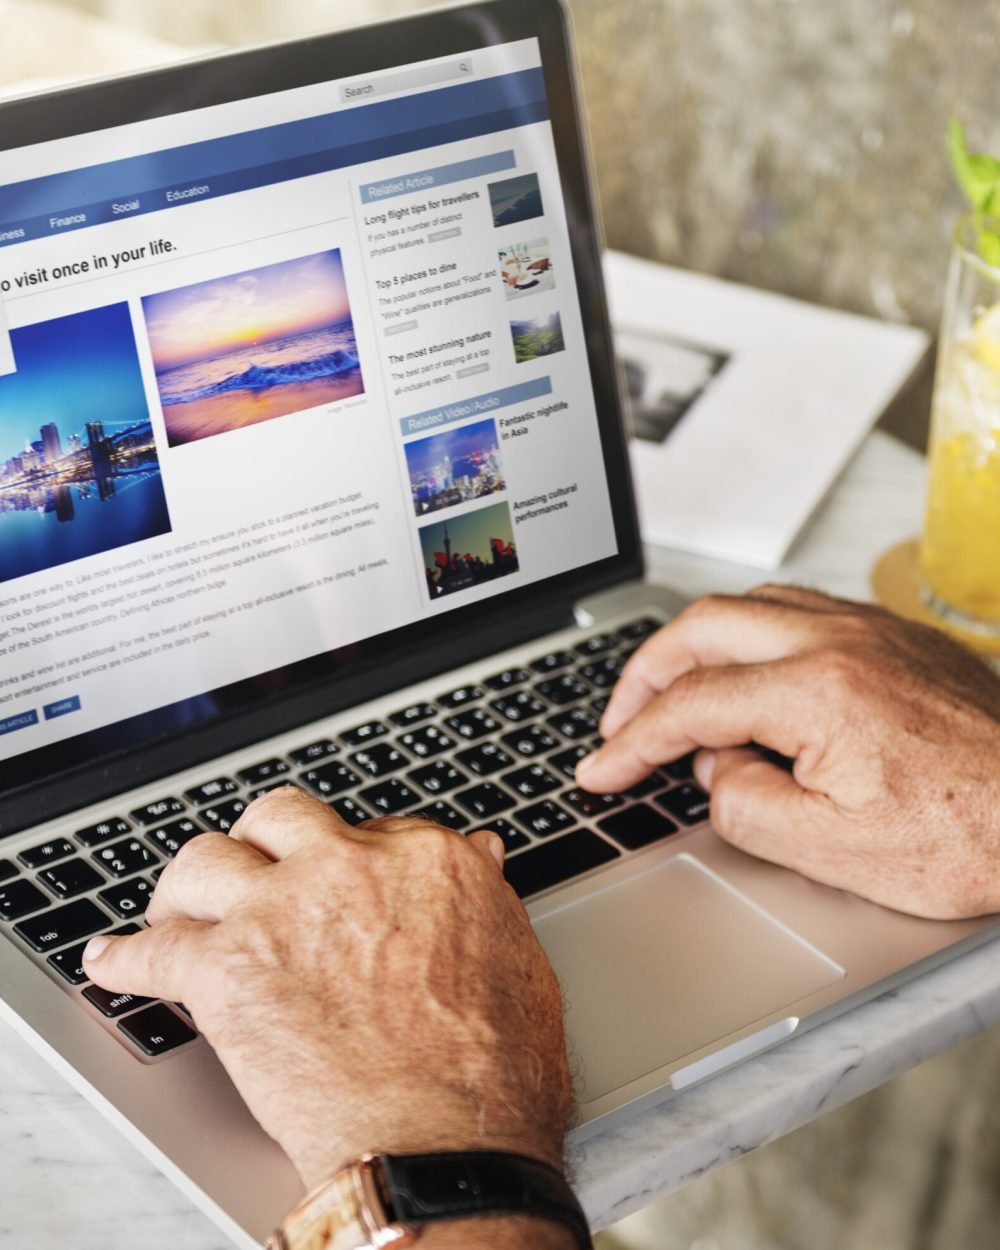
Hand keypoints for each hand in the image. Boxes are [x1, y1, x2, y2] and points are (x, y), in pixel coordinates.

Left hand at [83, 790, 571, 1191]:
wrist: (445, 1145)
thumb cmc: (492, 1072)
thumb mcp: (518, 961)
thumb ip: (483, 896)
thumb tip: (480, 856)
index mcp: (423, 859)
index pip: (362, 829)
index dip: (337, 859)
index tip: (323, 882)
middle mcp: (347, 865)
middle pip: (278, 819)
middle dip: (260, 845)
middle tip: (251, 879)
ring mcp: (282, 910)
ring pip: (204, 860)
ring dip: (185, 890)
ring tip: (176, 912)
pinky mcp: (227, 969)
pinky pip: (152, 950)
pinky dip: (125, 959)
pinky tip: (113, 963)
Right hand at [577, 586, 999, 918]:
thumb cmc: (973, 834)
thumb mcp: (834, 852)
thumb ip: (745, 806)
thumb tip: (716, 771)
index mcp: (817, 691)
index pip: (690, 707)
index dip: (630, 742)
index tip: (601, 770)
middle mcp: (840, 640)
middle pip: (703, 627)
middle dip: (644, 673)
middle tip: (620, 721)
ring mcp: (871, 630)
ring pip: (750, 604)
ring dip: (696, 644)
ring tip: (673, 693)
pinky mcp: (894, 636)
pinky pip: (798, 609)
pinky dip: (750, 636)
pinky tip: (751, 676)